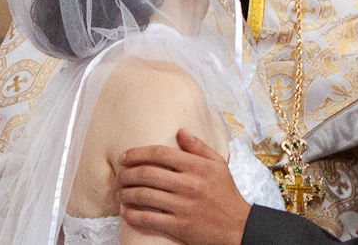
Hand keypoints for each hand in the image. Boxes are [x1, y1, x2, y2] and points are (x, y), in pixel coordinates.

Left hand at [117, 129, 249, 244]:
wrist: (237, 226)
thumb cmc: (225, 193)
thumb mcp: (218, 165)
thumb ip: (198, 147)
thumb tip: (180, 131)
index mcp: (198, 166)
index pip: (160, 153)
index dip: (137, 153)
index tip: (124, 156)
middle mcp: (189, 184)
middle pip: (148, 174)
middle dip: (126, 174)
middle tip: (119, 176)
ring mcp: (183, 206)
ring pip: (144, 196)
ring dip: (126, 194)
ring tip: (120, 193)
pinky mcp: (179, 226)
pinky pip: (149, 219)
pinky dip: (132, 215)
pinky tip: (126, 212)